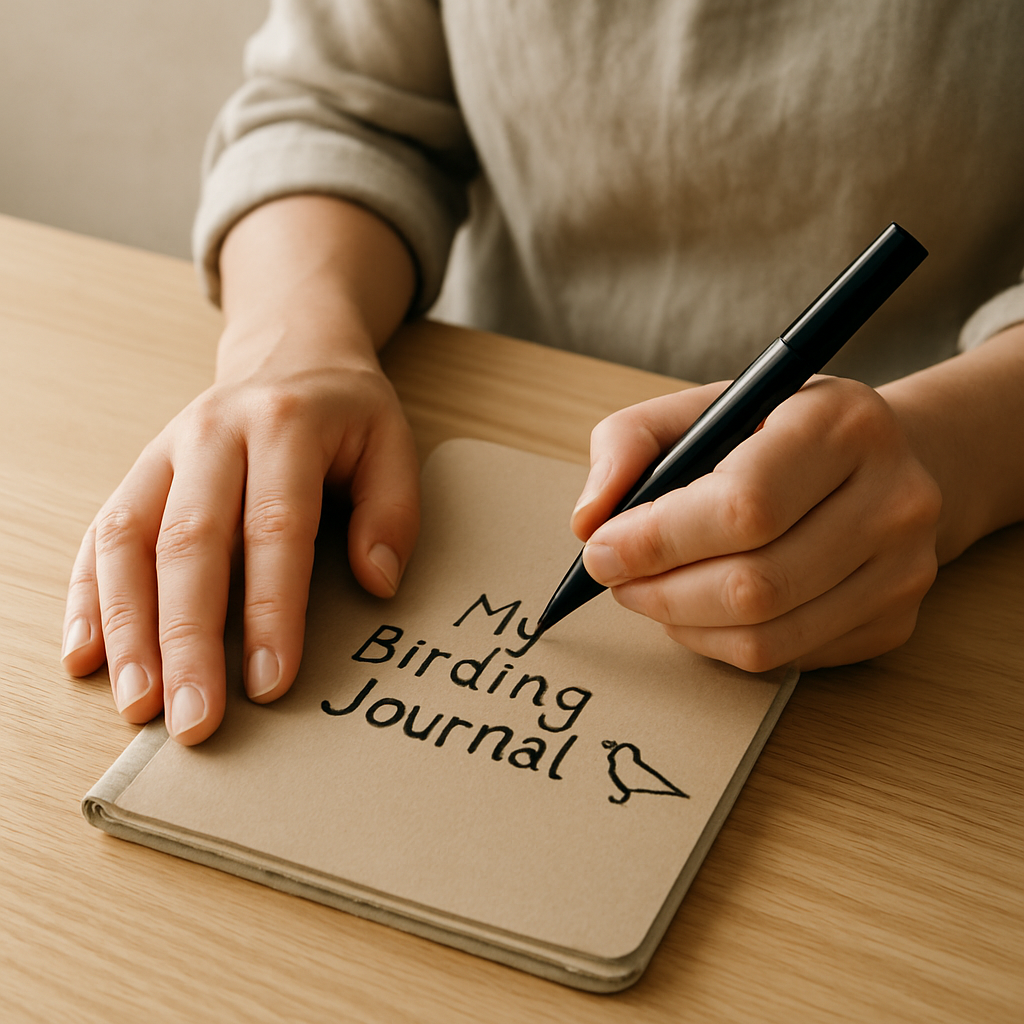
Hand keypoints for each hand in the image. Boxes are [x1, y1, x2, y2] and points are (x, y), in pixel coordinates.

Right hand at [60, 195, 418, 742]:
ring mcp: (164, 453)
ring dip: (127, 629)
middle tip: (192, 721)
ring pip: (128, 541)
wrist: (290, 353)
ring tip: (137, 705)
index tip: (270, 682)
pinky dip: (87, 597)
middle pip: (189, 543)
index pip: (274, 527)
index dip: (270, 608)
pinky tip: (86, 656)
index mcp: (283, 424)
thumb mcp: (392, 442)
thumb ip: (392, 510)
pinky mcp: (138, 473)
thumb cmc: (346, 412)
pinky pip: (99, 534)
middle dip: (187, 639)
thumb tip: (377, 583)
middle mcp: (212, 434)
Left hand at [571, 376, 941, 670]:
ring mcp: (903, 569)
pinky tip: (702, 608)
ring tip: (650, 593)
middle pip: (753, 586)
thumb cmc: (774, 433)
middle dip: (659, 592)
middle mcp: (893, 498)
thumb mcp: (702, 408)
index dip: (659, 540)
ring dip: (682, 624)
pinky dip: (721, 643)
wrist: (881, 460)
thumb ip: (628, 443)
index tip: (603, 549)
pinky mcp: (896, 622)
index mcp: (842, 424)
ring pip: (765, 637)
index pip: (744, 507)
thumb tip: (589, 522)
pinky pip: (785, 659)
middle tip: (617, 578)